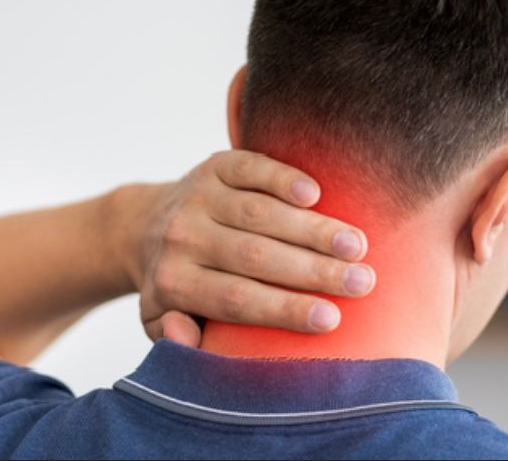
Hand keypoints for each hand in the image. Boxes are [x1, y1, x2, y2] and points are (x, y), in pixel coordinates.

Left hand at [121, 151, 376, 347]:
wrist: (144, 225)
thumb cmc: (176, 286)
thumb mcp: (161, 323)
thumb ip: (177, 340)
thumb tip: (186, 331)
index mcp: (174, 284)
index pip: (236, 299)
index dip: (285, 309)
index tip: (332, 319)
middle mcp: (183, 238)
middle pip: (254, 255)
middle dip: (313, 270)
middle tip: (363, 282)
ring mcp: (197, 197)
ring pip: (259, 213)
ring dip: (312, 228)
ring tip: (358, 245)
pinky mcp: (214, 167)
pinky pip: (249, 168)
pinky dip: (282, 178)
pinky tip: (316, 194)